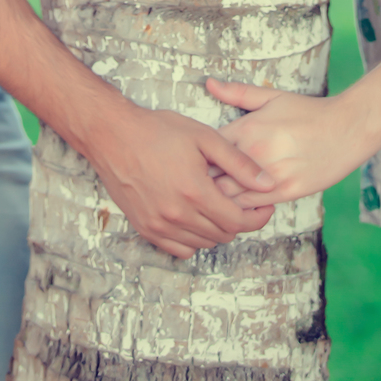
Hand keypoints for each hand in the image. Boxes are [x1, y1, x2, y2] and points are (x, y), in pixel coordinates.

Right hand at [85, 102, 276, 258]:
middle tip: (242, 202)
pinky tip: (195, 218)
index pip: (238, 222)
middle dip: (238, 220)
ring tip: (217, 206)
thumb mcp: (203, 137)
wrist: (113, 135)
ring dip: (216, 230)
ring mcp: (159, 225)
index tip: (264, 207)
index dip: (257, 217)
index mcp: (195, 192)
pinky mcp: (145, 228)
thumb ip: (238, 162)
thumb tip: (267, 182)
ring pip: (203, 243)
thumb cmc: (157, 131)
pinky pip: (179, 249)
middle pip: (222, 234)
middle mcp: (177, 215)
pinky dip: (193, 239)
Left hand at [205, 79, 356, 202]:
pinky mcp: (286, 193)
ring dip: (218, 197)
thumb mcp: (272, 97)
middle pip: (212, 176)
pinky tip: (236, 204)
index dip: (196, 155)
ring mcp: (270, 176)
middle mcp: (255, 153)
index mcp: (248, 128)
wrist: (346, 128)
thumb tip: (209, 83)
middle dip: (201, 180)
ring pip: (230, 196)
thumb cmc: (308, 112)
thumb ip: (237, 93)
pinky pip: (253, 207)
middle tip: (196, 182)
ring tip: (212, 197)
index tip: (193, 159)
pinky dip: (240, 208)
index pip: (207, 148)